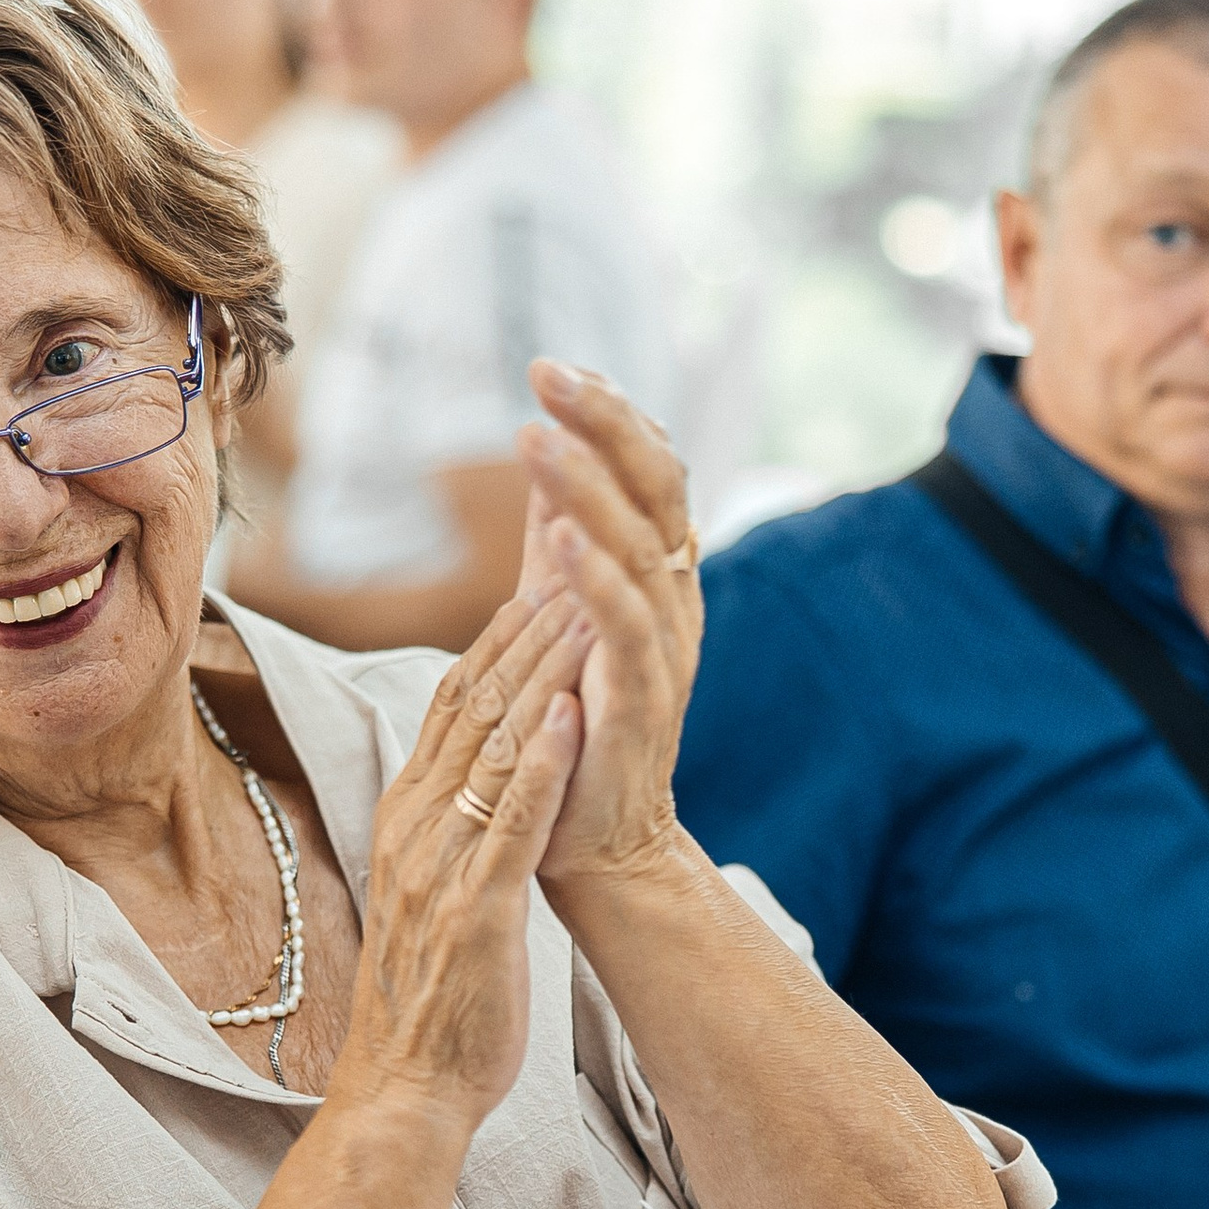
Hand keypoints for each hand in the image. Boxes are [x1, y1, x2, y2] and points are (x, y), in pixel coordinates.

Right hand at [330, 588, 589, 1136]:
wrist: (405, 1088)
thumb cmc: (433, 997)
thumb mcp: (437, 890)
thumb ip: (453, 827)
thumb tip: (480, 776)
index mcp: (404, 818)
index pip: (447, 707)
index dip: (493, 641)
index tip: (536, 582)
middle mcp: (414, 828)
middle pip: (472, 708)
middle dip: (526, 632)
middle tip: (573, 566)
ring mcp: (441, 866)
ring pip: (495, 748)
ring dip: (542, 674)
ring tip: (586, 609)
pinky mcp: (477, 909)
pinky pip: (512, 822)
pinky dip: (546, 762)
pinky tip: (576, 712)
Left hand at [509, 363, 699, 887]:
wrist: (596, 840)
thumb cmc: (577, 726)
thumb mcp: (569, 614)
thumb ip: (565, 538)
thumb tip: (550, 451)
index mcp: (659, 575)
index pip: (651, 471)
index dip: (613, 416)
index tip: (558, 368)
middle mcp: (672, 601)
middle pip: (659, 487)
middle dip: (606, 422)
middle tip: (547, 371)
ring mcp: (663, 650)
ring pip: (639, 547)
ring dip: (588, 487)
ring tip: (536, 436)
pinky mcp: (641, 701)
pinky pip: (625, 628)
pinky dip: (596, 577)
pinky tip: (557, 536)